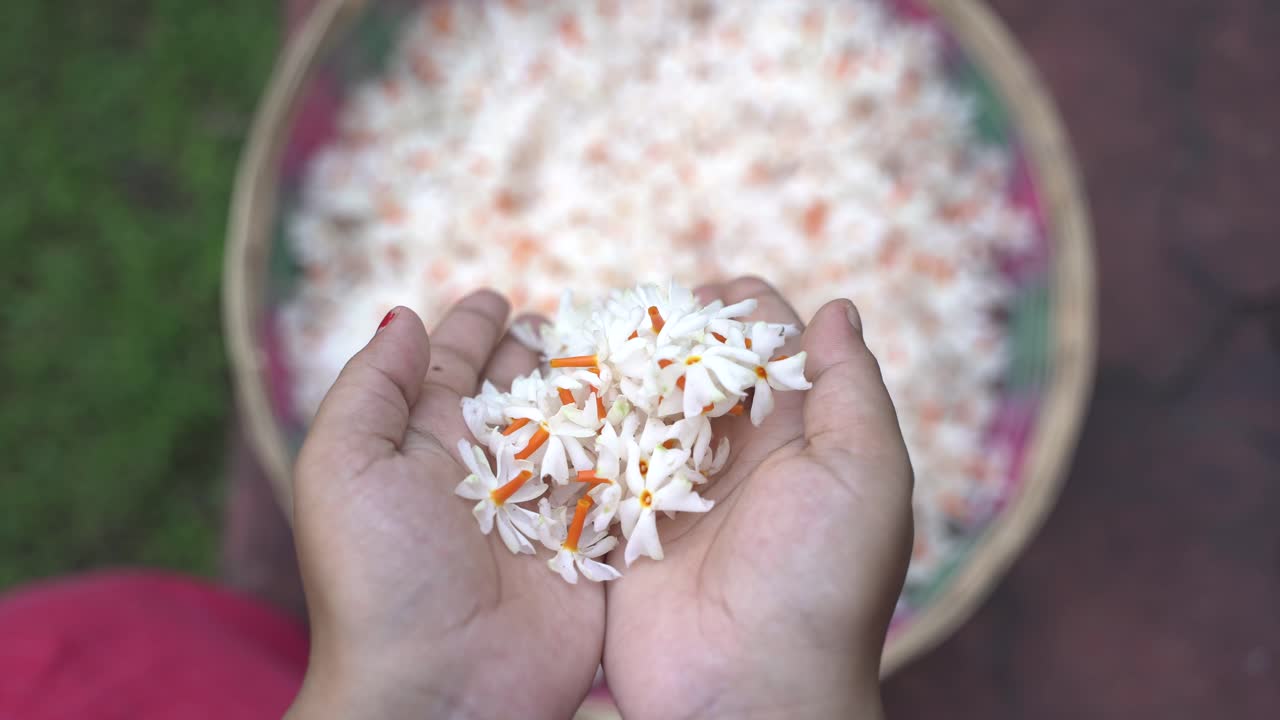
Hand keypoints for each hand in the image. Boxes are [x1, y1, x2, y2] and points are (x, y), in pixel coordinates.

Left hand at [285, 292, 602, 719]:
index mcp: (422, 447)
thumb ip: (369, 388)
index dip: (471, 329)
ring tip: (615, 348)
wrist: (440, 687)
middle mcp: (484, 471)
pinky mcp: (594, 543)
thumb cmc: (380, 577)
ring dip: (592, 385)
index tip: (495, 297)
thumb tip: (403, 319)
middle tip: (564, 319)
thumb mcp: (342, 468)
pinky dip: (634, 441)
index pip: (451, 368)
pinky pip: (619, 478)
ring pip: (574, 425)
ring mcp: (542, 507)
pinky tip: (652, 404)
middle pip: (518, 390)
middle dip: (537, 350)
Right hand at [603, 277, 913, 719]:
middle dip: (661, 335)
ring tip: (582, 349)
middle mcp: (733, 455)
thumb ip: (850, 388)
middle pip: (691, 364)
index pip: (764, 342)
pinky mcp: (620, 524)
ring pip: (638, 405)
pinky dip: (579, 429)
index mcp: (795, 434)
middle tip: (626, 322)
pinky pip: (596, 461)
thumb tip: (837, 308)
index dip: (735, 307)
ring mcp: (671, 489)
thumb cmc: (820, 583)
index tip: (698, 298)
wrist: (748, 691)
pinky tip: (553, 399)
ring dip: (614, 375)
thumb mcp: (864, 475)